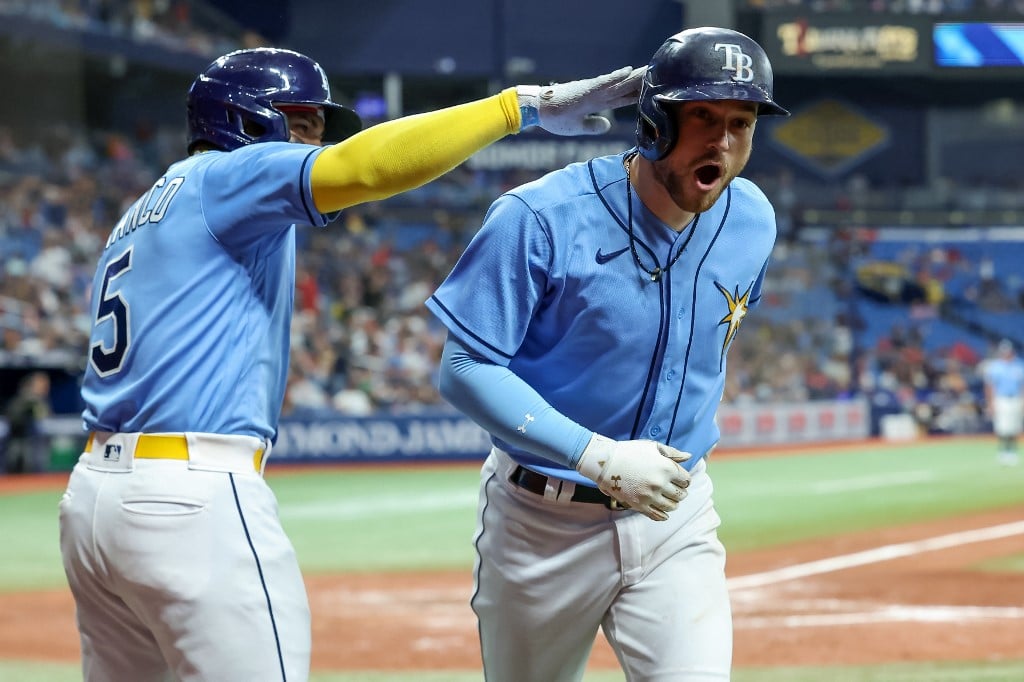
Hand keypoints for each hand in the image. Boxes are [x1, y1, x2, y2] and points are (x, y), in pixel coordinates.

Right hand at [517, 66, 645, 135]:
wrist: (537, 110)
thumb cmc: (555, 118)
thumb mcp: (578, 127)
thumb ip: (593, 125)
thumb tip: (608, 125)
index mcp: (597, 103)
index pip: (622, 98)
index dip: (638, 95)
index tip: (653, 90)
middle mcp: (597, 94)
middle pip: (624, 87)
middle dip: (642, 82)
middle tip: (661, 73)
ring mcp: (592, 91)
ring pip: (618, 83)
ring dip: (634, 76)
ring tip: (651, 69)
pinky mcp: (583, 90)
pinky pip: (602, 83)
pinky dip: (615, 77)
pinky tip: (628, 71)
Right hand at [575, 434, 690, 520]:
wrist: (606, 462)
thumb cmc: (630, 451)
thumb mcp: (653, 446)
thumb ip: (673, 453)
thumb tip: (689, 457)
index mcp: (667, 468)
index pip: (686, 480)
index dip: (684, 479)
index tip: (680, 479)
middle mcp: (661, 484)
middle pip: (680, 494)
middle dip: (680, 492)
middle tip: (675, 490)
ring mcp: (650, 496)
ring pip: (671, 506)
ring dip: (673, 503)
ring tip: (668, 499)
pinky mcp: (639, 505)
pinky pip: (657, 515)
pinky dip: (663, 515)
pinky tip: (664, 513)